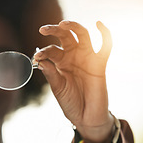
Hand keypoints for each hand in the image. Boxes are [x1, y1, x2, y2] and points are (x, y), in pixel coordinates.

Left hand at [34, 21, 113, 142]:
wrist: (85, 118)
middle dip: (54, 30)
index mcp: (60, 62)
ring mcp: (86, 59)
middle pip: (65, 36)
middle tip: (43, 29)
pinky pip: (105, 46)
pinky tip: (99, 24)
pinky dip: (105, 33)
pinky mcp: (99, 64)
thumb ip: (51, 73)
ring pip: (82, 35)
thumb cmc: (70, 103)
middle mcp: (73, 57)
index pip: (51, 50)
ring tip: (62, 24)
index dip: (43, 52)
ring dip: (73, 27)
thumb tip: (40, 59)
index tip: (36, 57)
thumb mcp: (57, 88)